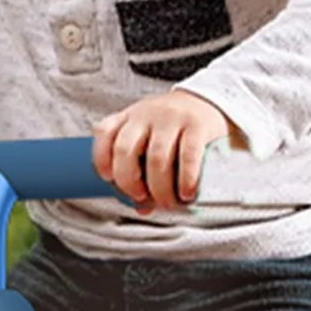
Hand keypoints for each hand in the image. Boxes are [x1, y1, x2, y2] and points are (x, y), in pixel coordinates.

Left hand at [92, 91, 243, 213]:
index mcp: (130, 117)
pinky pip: (188, 156)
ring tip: (168, 202)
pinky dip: (186, 179)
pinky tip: (187, 193)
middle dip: (129, 182)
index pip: (104, 132)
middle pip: (125, 150)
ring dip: (160, 188)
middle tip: (141, 198)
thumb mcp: (151, 137)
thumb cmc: (175, 127)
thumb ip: (142, 170)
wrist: (209, 101)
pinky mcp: (197, 125)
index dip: (101, 159)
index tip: (109, 180)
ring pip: (156, 158)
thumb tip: (142, 208)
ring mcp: (172, 119)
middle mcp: (147, 115)